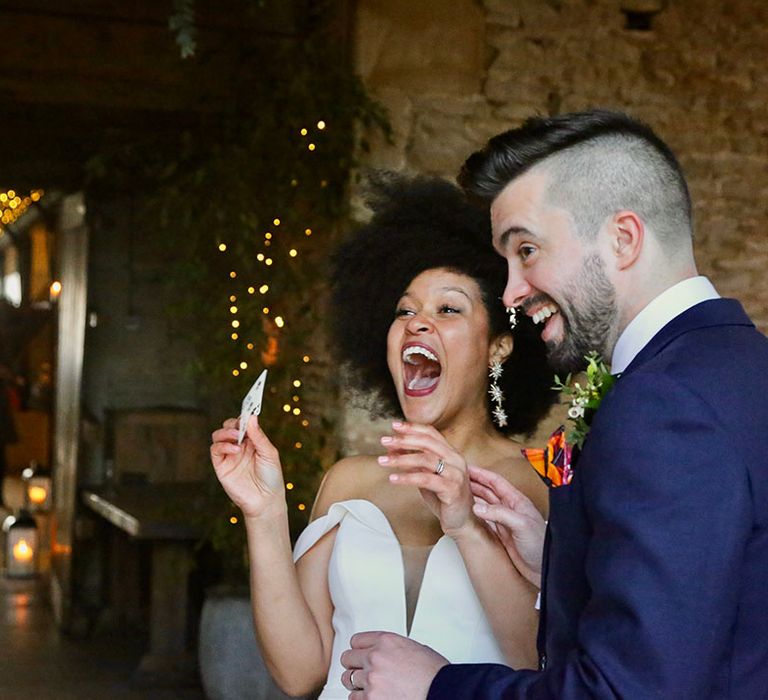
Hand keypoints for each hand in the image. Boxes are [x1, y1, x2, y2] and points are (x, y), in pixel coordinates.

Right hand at [209, 415, 285, 518]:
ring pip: (218, 435)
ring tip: (237, 438)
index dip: (244, 416)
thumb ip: (259, 436)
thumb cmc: (271, 477)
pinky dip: (223, 445)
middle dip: (233, 423)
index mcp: (252, 440)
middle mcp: (239, 446)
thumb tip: (252, 417)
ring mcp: (229, 455)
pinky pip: (215, 450)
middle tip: (240, 426)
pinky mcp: (221, 466)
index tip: (247, 411)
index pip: (243, 423)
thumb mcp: (269, 453)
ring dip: (226, 432)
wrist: (265, 500)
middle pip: (228, 426)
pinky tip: (235, 449)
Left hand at [340, 631, 447, 698]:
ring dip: (358, 685)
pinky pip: (354, 698)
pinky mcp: (371, 699)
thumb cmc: (435, 674)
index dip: (359, 650)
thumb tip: (386, 654)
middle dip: (354, 666)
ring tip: (371, 688)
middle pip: (347, 658)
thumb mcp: (415, 648)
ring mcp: (372, 679)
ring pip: (348, 680)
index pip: (356, 640)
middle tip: (362, 673)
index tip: (360, 656)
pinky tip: (374, 698)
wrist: (443, 692)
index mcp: (387, 641)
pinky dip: (362, 699)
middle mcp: (376, 657)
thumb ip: (394, 649)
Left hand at [378, 421, 476, 537]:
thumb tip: (392, 449)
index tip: (394, 426)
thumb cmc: (444, 499)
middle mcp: (456, 460)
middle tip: (384, 441)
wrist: (462, 522)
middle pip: (427, 443)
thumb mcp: (427, 477)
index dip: (412, 428)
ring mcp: (455, 474)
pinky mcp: (452, 489)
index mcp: (451, 454)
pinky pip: (426, 479)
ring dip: (401, 458)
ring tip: (383, 461)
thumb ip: (414, 463)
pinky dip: (407, 477)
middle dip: (404, 440)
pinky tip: (393, 478)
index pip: (431, 433)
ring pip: (425, 459)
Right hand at [469, 465, 545, 587]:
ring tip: (458, 492)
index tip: (467, 468)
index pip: (496, 482)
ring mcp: (505, 520)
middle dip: (473, 483)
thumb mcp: (521, 525)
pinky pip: (484, 519)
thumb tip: (477, 507)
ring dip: (472, 497)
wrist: (543, 569)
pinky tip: (467, 511)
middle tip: (457, 479)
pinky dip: (474, 513)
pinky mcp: (501, 533)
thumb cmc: (540, 545)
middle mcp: (510, 508)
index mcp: (517, 501)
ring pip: (485, 504)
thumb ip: (500, 514)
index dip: (481, 474)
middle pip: (488, 490)